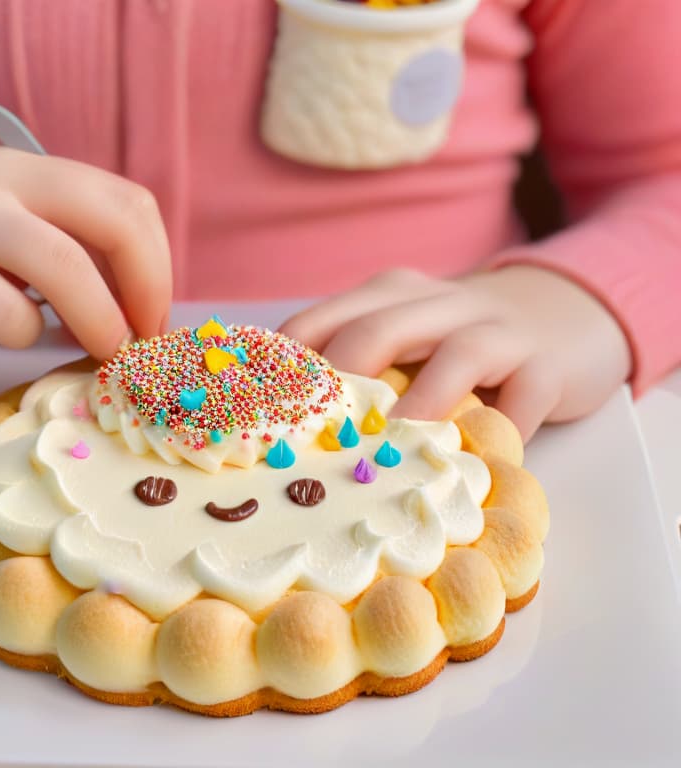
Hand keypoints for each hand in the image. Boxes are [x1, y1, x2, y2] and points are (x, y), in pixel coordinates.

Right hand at [0, 148, 171, 358]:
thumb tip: (130, 311)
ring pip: (65, 263)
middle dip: (148, 288)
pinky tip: (12, 335)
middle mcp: (1, 178)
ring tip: (103, 353)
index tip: (153, 318)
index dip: (158, 265)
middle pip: (113, 220)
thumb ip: (61, 251)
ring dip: (101, 319)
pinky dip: (25, 335)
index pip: (128, 202)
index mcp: (31, 170)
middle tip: (142, 342)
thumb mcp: (0, 231)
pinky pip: (4, 309)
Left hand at [279, 266, 631, 439]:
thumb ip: (353, 372)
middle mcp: (436, 302)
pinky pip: (524, 396)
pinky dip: (501, 429)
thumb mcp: (399, 339)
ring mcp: (497, 328)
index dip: (282, 373)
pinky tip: (473, 464)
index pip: (317, 325)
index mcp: (384, 296)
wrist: (563, 314)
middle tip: (313, 441)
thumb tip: (278, 440)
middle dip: (341, 383)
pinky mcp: (547, 364)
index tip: (253, 423)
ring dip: (422, 402)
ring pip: (459, 354)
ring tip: (391, 450)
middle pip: (377, 330)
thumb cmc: (456, 344)